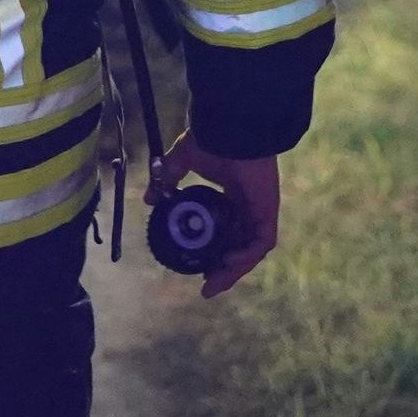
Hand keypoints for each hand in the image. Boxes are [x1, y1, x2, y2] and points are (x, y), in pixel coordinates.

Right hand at [167, 138, 278, 297]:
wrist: (231, 129)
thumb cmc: (211, 140)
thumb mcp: (181, 161)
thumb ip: (167, 179)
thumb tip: (149, 198)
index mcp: (232, 196)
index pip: (227, 232)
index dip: (214, 252)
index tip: (197, 266)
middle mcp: (248, 207)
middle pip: (239, 248)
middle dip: (224, 271)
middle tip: (205, 287)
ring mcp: (260, 210)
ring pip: (250, 250)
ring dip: (234, 270)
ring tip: (213, 284)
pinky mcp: (268, 211)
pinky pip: (261, 242)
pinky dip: (246, 255)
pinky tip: (228, 262)